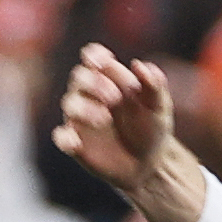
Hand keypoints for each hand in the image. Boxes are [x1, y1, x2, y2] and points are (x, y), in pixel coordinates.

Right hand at [52, 43, 204, 221]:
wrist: (150, 165)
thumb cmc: (152, 129)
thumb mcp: (159, 108)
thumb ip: (154, 86)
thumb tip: (140, 65)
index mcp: (110, 80)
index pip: (95, 60)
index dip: (95, 56)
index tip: (103, 60)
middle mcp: (90, 96)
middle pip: (79, 77)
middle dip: (95, 83)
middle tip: (115, 98)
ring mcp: (81, 119)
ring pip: (70, 104)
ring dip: (84, 108)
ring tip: (105, 119)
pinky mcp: (76, 143)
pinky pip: (62, 137)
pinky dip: (65, 138)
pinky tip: (76, 142)